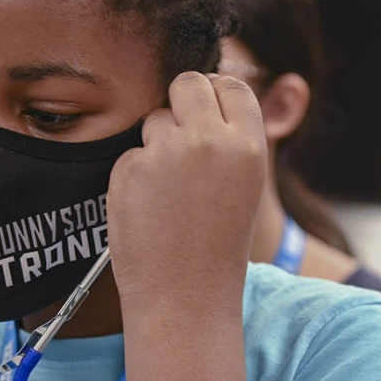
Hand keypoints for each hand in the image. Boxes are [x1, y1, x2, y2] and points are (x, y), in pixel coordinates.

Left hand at [108, 72, 265, 309]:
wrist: (185, 296)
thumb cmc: (216, 245)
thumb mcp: (244, 185)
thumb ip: (230, 140)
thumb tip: (206, 93)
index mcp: (249, 146)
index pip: (231, 86)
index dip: (215, 94)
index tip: (205, 110)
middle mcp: (211, 141)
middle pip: (188, 84)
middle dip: (180, 102)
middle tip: (179, 136)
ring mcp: (168, 152)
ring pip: (155, 119)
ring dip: (157, 145)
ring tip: (169, 193)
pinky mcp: (131, 168)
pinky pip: (131, 154)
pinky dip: (135, 176)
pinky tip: (149, 209)